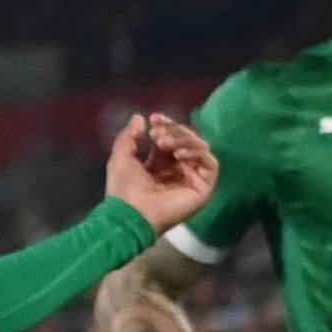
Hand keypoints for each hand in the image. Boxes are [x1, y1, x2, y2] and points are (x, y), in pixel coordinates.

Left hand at [104, 112, 218, 234]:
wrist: (130, 213)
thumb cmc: (123, 189)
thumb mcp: (121, 156)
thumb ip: (129, 136)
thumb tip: (140, 117)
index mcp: (160, 165)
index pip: (173, 138)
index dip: (166, 125)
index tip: (154, 118)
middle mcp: (179, 171)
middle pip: (188, 140)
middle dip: (174, 131)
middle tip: (157, 135)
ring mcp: (193, 179)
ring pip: (200, 147)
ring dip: (183, 139)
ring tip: (164, 143)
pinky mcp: (204, 188)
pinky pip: (210, 162)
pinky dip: (196, 153)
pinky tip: (178, 155)